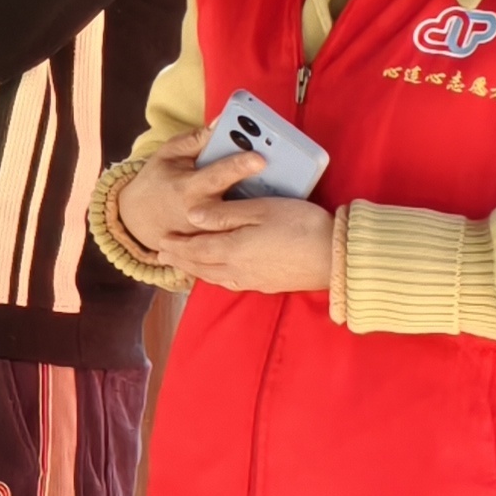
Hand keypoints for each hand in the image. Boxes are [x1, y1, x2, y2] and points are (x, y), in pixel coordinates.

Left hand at [163, 193, 334, 294]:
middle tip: (162, 254)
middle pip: (200, 264)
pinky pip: (230, 283)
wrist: (336, 258)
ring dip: (194, 269)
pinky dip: (215, 277)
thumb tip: (192, 216)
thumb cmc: (301, 226)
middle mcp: (237, 269)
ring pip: (213, 276)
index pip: (195, 247)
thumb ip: (225, 214)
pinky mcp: (267, 285)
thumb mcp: (260, 210)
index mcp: (232, 249)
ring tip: (182, 264)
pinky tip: (217, 275)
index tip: (160, 240)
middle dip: (179, 258)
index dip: (176, 244)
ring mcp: (253, 280)